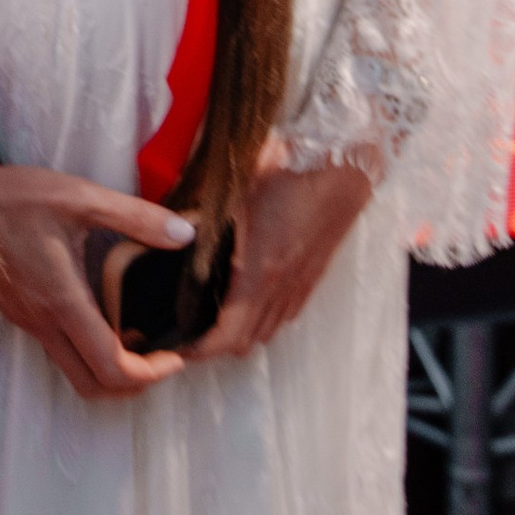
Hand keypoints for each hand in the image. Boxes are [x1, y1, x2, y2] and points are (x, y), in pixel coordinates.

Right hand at [0, 165, 200, 402]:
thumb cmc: (15, 197)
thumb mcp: (80, 197)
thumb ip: (135, 216)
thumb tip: (185, 233)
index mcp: (62, 301)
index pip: (111, 367)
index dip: (151, 374)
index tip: (174, 358)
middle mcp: (42, 322)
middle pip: (92, 386)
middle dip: (133, 385)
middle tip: (160, 359)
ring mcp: (26, 322)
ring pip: (72, 373)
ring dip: (108, 371)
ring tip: (137, 342)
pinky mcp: (16, 314)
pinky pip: (57, 351)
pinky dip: (87, 352)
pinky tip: (103, 319)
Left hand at [189, 153, 370, 359]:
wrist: (345, 165)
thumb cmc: (289, 169)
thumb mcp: (234, 186)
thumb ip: (201, 210)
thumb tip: (169, 223)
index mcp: (259, 272)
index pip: (228, 334)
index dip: (201, 349)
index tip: (175, 347)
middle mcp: (282, 288)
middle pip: (246, 341)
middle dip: (214, 346)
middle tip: (184, 331)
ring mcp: (300, 284)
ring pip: (268, 330)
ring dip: (239, 333)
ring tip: (209, 318)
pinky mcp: (313, 275)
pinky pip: (284, 313)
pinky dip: (262, 319)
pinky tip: (247, 299)